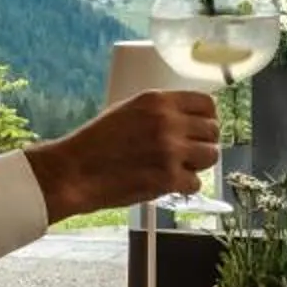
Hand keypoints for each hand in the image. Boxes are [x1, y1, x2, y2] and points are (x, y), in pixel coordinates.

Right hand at [26, 88, 221, 221]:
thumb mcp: (127, 111)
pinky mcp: (168, 178)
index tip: (201, 128)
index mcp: (158, 101)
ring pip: (211, 156)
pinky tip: (169, 183)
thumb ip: (160, 112)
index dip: (207, 118)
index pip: (207, 104)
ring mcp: (170, 150)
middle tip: (189, 153)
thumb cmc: (96, 142)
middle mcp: (168, 122)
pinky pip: (196, 183)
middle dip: (204, 143)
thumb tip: (188, 120)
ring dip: (198, 165)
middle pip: (213, 131)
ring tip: (180, 168)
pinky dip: (185, 186)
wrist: (74, 171)